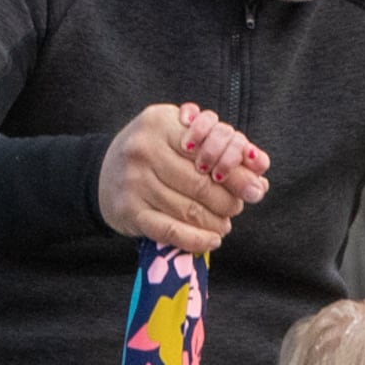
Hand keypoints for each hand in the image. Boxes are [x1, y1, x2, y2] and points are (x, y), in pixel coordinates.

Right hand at [100, 102, 270, 253]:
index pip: (210, 150)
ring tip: (224, 224)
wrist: (103, 173)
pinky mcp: (130, 212)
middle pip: (202, 184)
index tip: (252, 187)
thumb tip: (260, 168)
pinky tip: (212, 240)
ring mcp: (135, 183)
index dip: (236, 172)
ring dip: (216, 223)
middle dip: (228, 201)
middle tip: (237, 207)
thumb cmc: (153, 152)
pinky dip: (197, 240)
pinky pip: (172, 231)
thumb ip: (218, 142)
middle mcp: (143, 150)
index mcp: (159, 123)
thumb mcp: (179, 132)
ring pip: (190, 210)